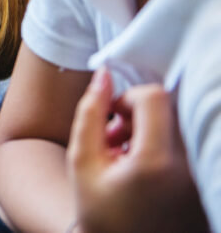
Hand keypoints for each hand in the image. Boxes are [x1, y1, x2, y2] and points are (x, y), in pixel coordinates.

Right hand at [67, 68, 209, 232]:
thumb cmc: (100, 214)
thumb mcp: (82, 161)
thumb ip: (90, 113)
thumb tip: (103, 74)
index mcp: (157, 162)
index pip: (155, 96)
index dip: (127, 98)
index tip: (111, 118)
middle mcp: (189, 168)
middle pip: (169, 109)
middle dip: (137, 115)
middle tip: (115, 140)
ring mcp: (202, 177)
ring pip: (178, 126)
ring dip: (149, 130)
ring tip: (125, 157)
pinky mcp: (206, 185)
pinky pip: (188, 146)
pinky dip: (163, 147)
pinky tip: (142, 170)